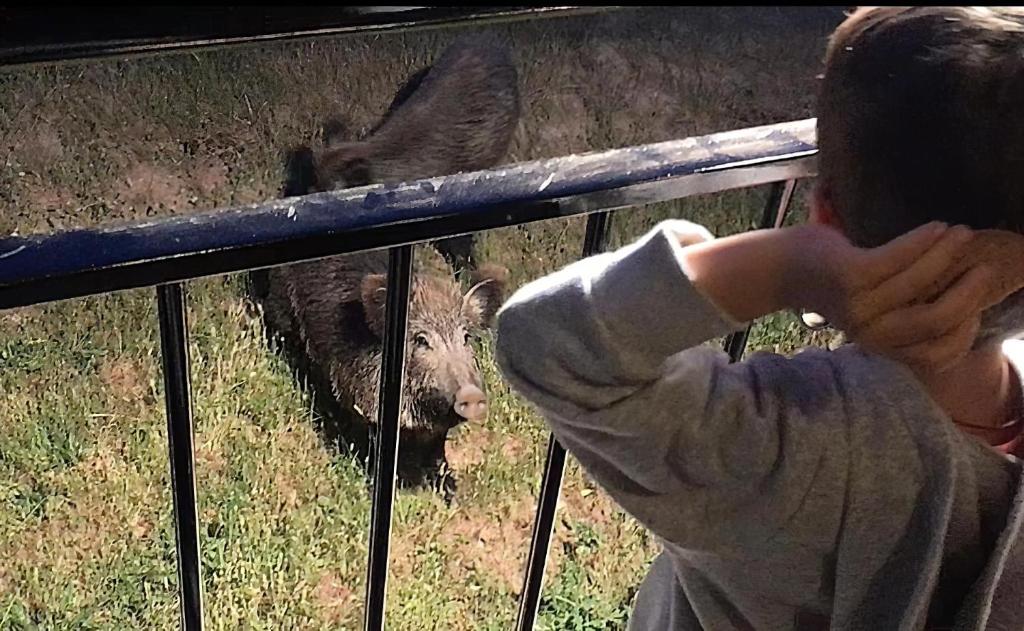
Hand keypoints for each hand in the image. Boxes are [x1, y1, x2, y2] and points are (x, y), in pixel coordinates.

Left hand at [797, 222, 993, 373]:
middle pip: (936, 320)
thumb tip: (962, 301)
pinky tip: (937, 227)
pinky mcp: (849, 277)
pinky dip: (923, 242)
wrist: (778, 267)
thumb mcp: (873, 305)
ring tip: (962, 233)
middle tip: (986, 266)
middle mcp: (868, 331)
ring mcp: (858, 305)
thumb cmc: (833, 282)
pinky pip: (898, 259)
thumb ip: (908, 310)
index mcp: (879, 343)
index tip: (978, 307)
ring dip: (947, 255)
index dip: (965, 333)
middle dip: (969, 292)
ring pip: (920, 284)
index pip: (936, 354)